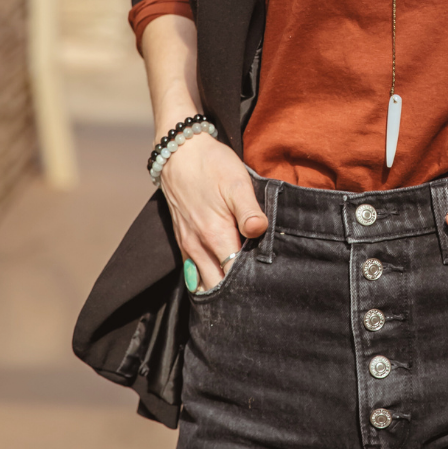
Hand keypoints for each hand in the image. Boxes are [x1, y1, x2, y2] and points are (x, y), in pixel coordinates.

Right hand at [159, 132, 266, 290]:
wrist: (179, 151)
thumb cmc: (212, 165)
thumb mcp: (236, 181)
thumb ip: (248, 210)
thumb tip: (260, 230)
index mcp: (215, 235)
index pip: (232, 277)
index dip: (250, 286)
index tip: (268, 289)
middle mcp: (198, 246)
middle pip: (217, 286)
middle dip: (235, 295)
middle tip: (260, 296)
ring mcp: (188, 245)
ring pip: (203, 282)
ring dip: (221, 290)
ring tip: (243, 294)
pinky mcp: (183, 240)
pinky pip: (193, 271)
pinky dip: (207, 280)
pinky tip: (223, 280)